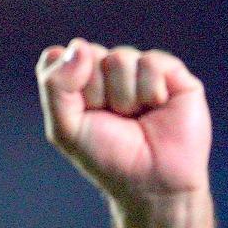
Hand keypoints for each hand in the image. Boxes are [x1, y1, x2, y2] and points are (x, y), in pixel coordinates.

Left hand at [37, 40, 210, 205]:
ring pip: (119, 58)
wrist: (151, 182)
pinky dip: (149, 90)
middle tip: (111, 119)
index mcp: (80, 82)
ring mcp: (141, 70)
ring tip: (134, 117)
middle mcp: (110, 72)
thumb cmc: (107, 158)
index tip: (82, 113)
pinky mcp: (172, 72)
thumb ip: (56, 87)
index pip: (60, 58)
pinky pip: (150, 62)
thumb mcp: (66, 129)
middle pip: (89, 55)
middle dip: (95, 93)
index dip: (67, 85)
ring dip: (123, 97)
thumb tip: (77, 46)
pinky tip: (157, 107)